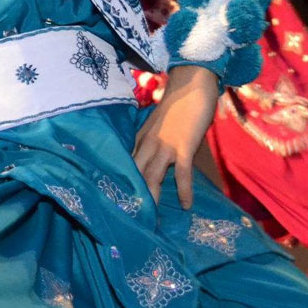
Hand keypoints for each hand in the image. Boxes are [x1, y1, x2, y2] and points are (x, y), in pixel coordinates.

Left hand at [132, 65, 219, 207]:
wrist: (191, 86)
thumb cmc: (176, 106)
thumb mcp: (157, 125)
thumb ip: (150, 141)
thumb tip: (148, 160)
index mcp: (140, 139)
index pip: (126, 164)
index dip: (121, 183)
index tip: (116, 201)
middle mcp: (148, 144)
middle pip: (135, 174)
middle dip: (133, 196)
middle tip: (131, 218)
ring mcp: (165, 146)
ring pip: (152, 175)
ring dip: (152, 198)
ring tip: (152, 220)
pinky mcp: (183, 147)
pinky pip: (182, 173)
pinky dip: (183, 190)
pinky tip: (186, 205)